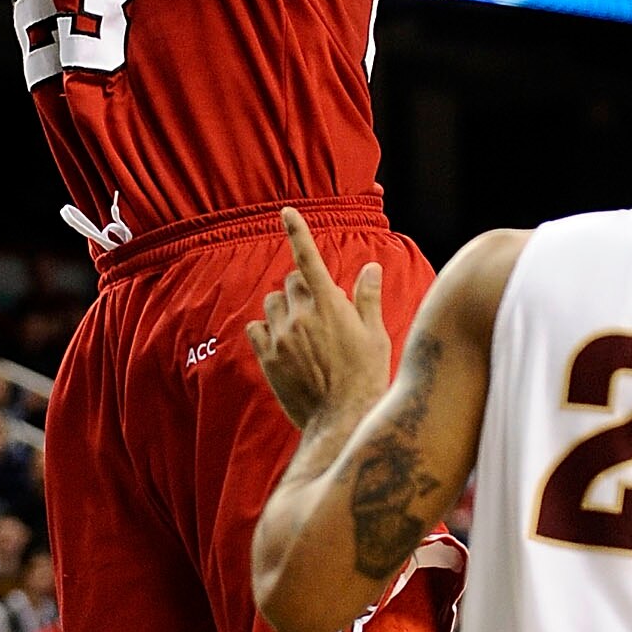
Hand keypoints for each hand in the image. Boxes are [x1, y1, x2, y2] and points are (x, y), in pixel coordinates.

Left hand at [247, 207, 390, 432]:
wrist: (341, 419)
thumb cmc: (366, 377)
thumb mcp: (376, 335)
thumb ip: (367, 298)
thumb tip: (370, 267)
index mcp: (330, 305)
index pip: (309, 258)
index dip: (297, 231)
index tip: (286, 212)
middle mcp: (301, 316)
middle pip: (290, 282)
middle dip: (302, 289)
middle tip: (318, 310)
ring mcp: (281, 337)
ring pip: (271, 304)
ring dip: (283, 309)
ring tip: (300, 329)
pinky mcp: (267, 358)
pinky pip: (255, 329)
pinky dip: (266, 330)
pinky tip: (282, 344)